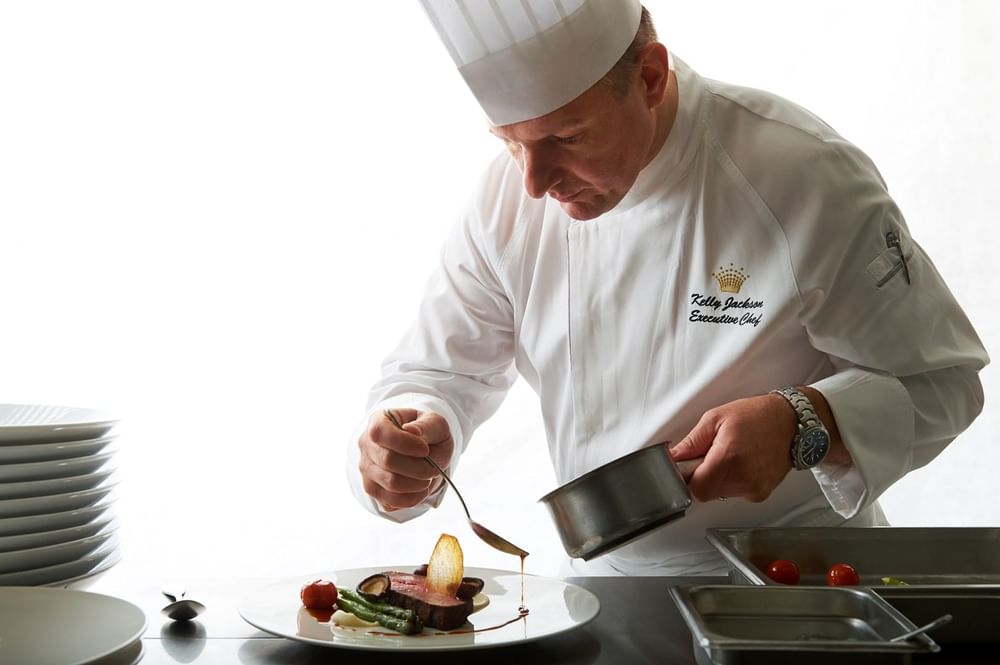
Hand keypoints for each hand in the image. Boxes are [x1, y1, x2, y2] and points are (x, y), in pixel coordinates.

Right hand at [358, 408, 453, 510]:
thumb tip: (410, 431)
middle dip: (418, 467)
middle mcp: (367, 445)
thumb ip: (426, 425)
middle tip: (433, 467)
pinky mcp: (373, 490)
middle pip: (388, 461)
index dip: (404, 443)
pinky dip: (413, 498)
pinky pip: (392, 501)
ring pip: (390, 483)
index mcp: (378, 421)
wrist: (424, 451)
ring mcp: (367, 469)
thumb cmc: (427, 433)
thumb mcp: (435, 422)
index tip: (425, 449)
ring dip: (417, 484)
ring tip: (428, 477)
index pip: (379, 432)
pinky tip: (422, 488)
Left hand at [669, 394, 796, 502]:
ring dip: (716, 478)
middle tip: (708, 456)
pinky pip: (734, 493)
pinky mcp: (760, 493)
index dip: (685, 480)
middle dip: (700, 476)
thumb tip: (672, 457)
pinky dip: (731, 480)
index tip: (684, 468)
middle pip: (706, 493)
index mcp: (729, 459)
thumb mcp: (715, 419)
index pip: (695, 489)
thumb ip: (690, 443)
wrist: (791, 421)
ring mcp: (754, 489)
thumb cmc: (757, 416)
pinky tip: (740, 462)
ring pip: (719, 494)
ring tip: (728, 455)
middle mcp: (744, 479)